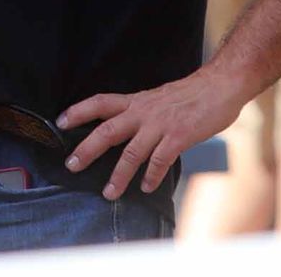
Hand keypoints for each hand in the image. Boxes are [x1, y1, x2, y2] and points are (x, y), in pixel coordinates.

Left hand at [56, 69, 246, 199]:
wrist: (219, 86)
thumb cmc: (190, 94)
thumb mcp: (157, 98)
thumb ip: (141, 113)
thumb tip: (126, 130)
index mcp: (137, 101)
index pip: (101, 102)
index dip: (79, 110)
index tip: (61, 121)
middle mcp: (144, 112)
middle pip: (107, 131)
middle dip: (87, 149)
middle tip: (71, 165)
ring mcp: (160, 125)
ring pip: (132, 153)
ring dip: (119, 175)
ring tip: (109, 193)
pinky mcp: (179, 137)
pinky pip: (160, 161)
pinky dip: (151, 177)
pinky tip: (145, 188)